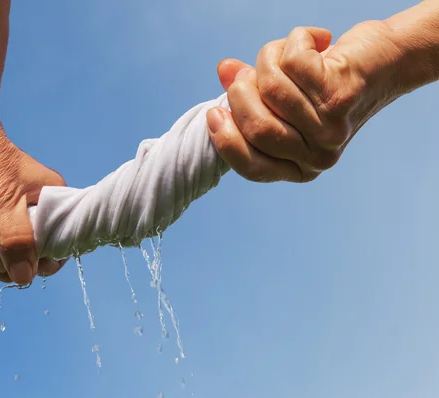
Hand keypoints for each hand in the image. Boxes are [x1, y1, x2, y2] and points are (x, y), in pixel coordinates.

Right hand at [206, 21, 403, 181]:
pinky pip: (290, 62)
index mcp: (300, 167)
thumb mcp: (286, 97)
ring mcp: (329, 129)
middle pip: (256, 127)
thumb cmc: (329, 82)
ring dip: (268, 59)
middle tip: (249, 73)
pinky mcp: (339, 95)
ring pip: (271, 89)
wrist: (387, 62)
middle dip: (241, 92)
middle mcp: (316, 157)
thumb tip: (225, 71)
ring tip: (286, 52)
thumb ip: (251, 93)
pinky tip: (316, 39)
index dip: (225, 139)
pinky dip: (295, 39)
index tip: (215, 112)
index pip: (250, 167)